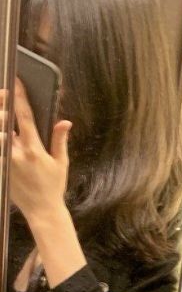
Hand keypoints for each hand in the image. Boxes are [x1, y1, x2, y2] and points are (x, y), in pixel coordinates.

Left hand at [4, 79, 71, 224]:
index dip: (19, 96)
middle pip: (2, 120)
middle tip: (3, 94)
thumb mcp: (62, 164)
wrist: (42, 211)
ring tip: (1, 112)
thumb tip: (65, 121)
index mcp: (35, 150)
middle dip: (1, 103)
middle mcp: (17, 154)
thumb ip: (59, 140)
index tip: (16, 80)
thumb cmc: (53, 187)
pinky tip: (0, 131)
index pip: (24, 116)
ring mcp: (5, 161)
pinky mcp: (0, 168)